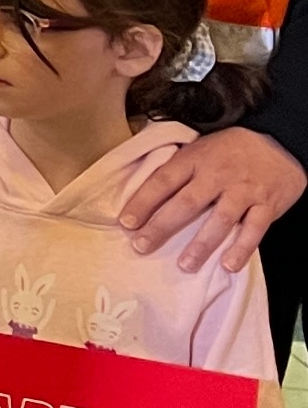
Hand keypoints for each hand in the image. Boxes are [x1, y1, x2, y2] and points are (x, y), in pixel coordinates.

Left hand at [119, 122, 305, 272]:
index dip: (143, 201)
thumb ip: (179, 169)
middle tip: (142, 246)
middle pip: (186, 203)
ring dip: (201, 244)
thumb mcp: (200, 148)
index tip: (126, 222)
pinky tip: (228, 265)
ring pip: (220, 220)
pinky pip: (254, 230)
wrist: (282, 142)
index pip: (163, 180)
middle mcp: (218, 175)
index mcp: (195, 159)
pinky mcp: (267, 205)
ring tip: (185, 265)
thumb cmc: (231, 150)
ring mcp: (244, 191)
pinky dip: (242, 248)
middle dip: (162, 226)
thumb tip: (143, 194)